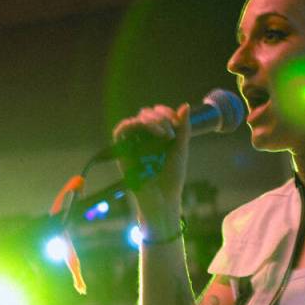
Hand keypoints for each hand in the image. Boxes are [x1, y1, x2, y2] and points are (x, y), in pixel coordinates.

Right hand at [112, 103, 190, 232]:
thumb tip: (184, 105)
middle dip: (160, 118)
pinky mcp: (123, 152)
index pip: (157, 113)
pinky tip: (147, 130)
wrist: (164, 199)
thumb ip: (183, 128)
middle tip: (171, 134)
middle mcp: (144, 138)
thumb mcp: (181, 149)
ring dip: (150, 121)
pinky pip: (120, 131)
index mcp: (157, 136)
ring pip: (135, 120)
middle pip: (146, 113)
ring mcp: (133, 144)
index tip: (177, 122)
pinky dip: (131, 124)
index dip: (166, 112)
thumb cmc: (172, 177)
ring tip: (163, 134)